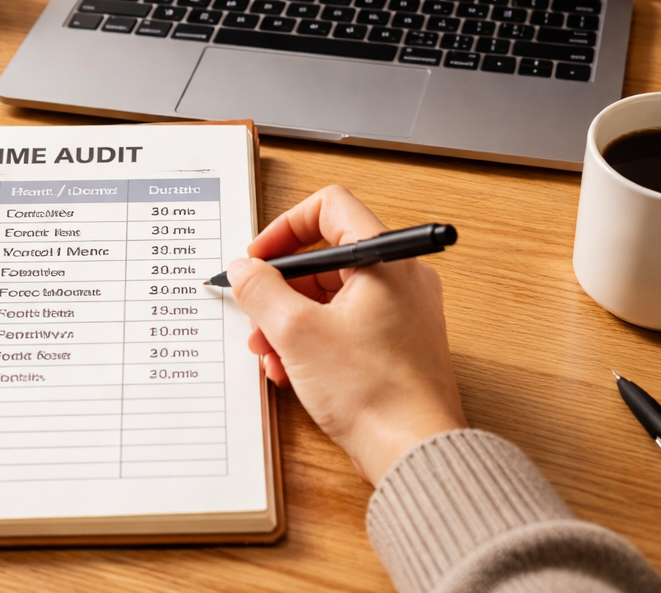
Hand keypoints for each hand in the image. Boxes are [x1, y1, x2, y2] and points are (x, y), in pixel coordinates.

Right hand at [229, 185, 465, 484]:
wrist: (415, 454)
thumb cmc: (374, 393)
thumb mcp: (297, 332)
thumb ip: (261, 290)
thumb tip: (245, 269)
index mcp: (385, 259)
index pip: (329, 207)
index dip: (285, 228)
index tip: (259, 258)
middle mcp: (400, 278)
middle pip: (324, 257)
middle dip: (281, 288)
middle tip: (256, 313)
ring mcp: (402, 311)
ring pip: (330, 295)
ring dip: (290, 320)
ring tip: (270, 352)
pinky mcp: (397, 343)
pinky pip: (345, 323)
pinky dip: (313, 339)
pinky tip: (291, 371)